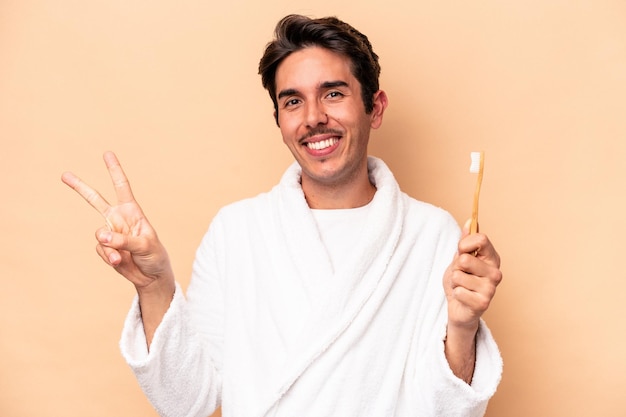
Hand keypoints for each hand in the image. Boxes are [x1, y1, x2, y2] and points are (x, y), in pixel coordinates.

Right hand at [61, 151, 173, 290]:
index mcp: (132, 212)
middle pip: (95, 200)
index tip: (107, 153)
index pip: (122, 187)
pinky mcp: (105, 248)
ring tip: (120, 256)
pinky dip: (109, 257)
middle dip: (80, 188)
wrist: (151, 275)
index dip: (114, 170)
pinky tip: (119, 262)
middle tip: (64, 175)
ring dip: (109, 246)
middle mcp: (118, 219)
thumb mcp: (144, 245)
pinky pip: (100, 250)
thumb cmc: (154, 255)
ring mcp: (110, 234)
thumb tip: (101, 236)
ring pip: (98, 234)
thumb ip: (123, 240)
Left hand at [444, 221, 501, 333]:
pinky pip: (458, 291)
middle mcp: (496, 273)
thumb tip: (471, 220)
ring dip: (454, 282)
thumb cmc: (460, 281)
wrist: (459, 307)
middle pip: (465, 259)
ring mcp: (491, 289)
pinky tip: (463, 298)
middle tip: (461, 275)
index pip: (481, 239)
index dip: (464, 244)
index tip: (461, 251)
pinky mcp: (483, 304)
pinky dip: (455, 294)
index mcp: (492, 258)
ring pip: (458, 276)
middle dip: (455, 267)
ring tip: (462, 287)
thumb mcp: (460, 258)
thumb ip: (465, 241)